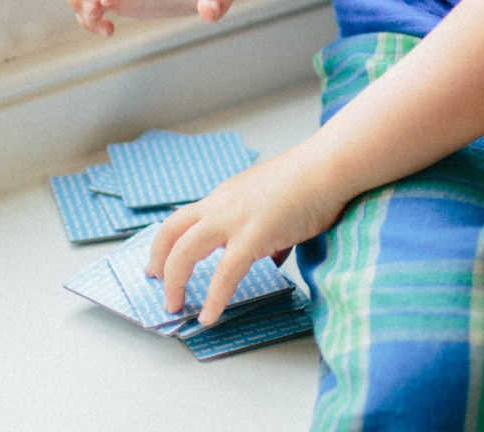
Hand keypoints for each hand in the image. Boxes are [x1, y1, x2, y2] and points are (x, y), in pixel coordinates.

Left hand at [147, 144, 346, 324]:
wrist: (327, 167)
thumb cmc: (309, 182)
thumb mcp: (274, 203)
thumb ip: (267, 229)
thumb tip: (274, 253)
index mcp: (225, 196)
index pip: (184, 219)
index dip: (167, 243)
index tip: (161, 262)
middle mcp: (222, 204)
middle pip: (171, 230)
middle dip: (158, 260)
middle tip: (157, 284)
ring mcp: (235, 218)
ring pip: (185, 249)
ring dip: (174, 281)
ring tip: (174, 306)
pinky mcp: (255, 234)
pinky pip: (226, 272)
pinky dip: (214, 297)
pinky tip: (210, 316)